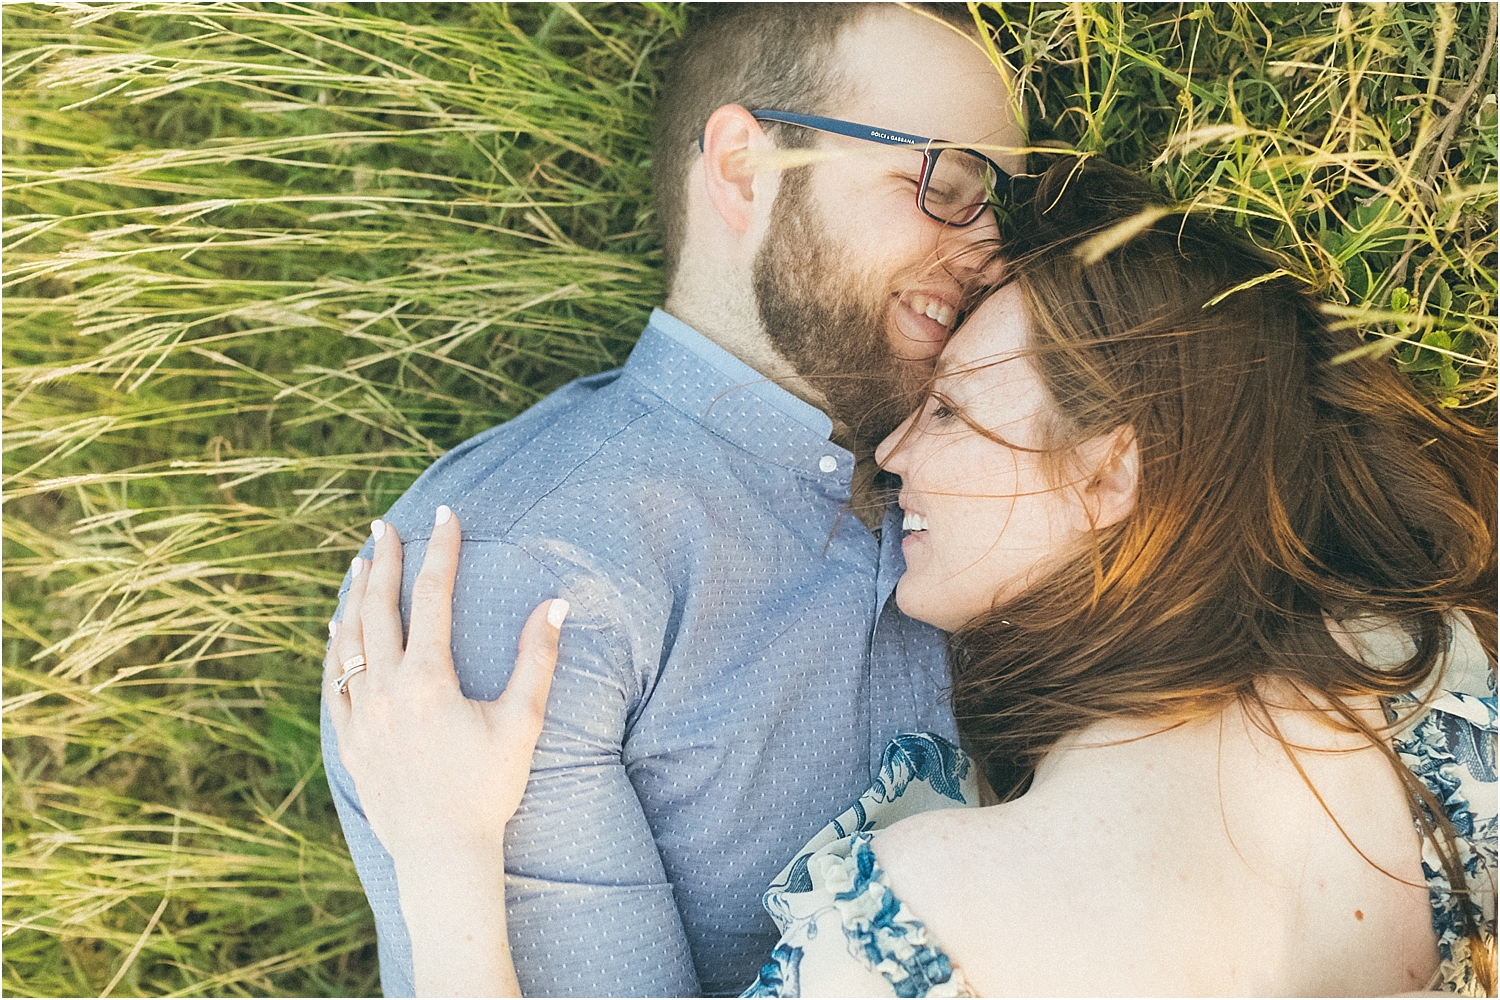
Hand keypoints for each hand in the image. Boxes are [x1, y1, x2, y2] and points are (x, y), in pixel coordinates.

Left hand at [324, 505, 566, 870]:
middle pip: (378, 607)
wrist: (441, 853)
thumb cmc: (488, 788)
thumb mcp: (522, 722)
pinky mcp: (348, 738)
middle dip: (386, 560)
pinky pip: (332, 678)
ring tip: (363, 563)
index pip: (433, 597)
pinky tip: (338, 627)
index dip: (440, 551)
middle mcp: (386, 690)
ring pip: (347, 639)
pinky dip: (335, 645)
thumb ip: (539, 658)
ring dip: (355, 596)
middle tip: (387, 525)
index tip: (445, 516)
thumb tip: (556, 602)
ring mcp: (360, 715)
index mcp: (429, 679)